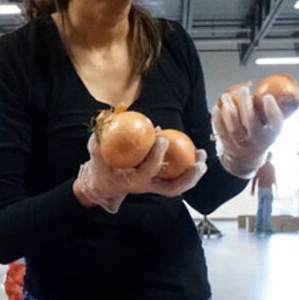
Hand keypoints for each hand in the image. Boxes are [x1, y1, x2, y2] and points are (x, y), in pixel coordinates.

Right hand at [74, 135, 208, 213]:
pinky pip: (177, 181)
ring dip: (193, 176)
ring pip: (177, 188)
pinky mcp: (158, 184)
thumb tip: (115, 111)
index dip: (155, 156)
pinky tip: (196, 157)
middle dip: (187, 177)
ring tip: (203, 158)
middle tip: (198, 161)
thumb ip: (103, 132)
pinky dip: (188, 171)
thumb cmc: (100, 165)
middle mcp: (145, 187)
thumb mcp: (96, 149)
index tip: (162, 138)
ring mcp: (153, 187)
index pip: (146, 171)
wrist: (102, 186)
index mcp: (131, 180)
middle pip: (171, 188)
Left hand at [211, 85, 281, 177]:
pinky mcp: (228, 145)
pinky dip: (217, 118)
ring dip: (229, 108)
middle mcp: (257, 141)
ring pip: (233, 126)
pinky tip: (217, 107)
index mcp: (271, 135)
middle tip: (243, 90)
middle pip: (251, 121)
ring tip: (226, 96)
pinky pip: (221, 131)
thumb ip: (267, 112)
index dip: (272, 110)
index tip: (267, 97)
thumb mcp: (269, 128)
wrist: (246, 161)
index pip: (276, 124)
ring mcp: (241, 144)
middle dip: (245, 103)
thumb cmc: (259, 137)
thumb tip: (265, 87)